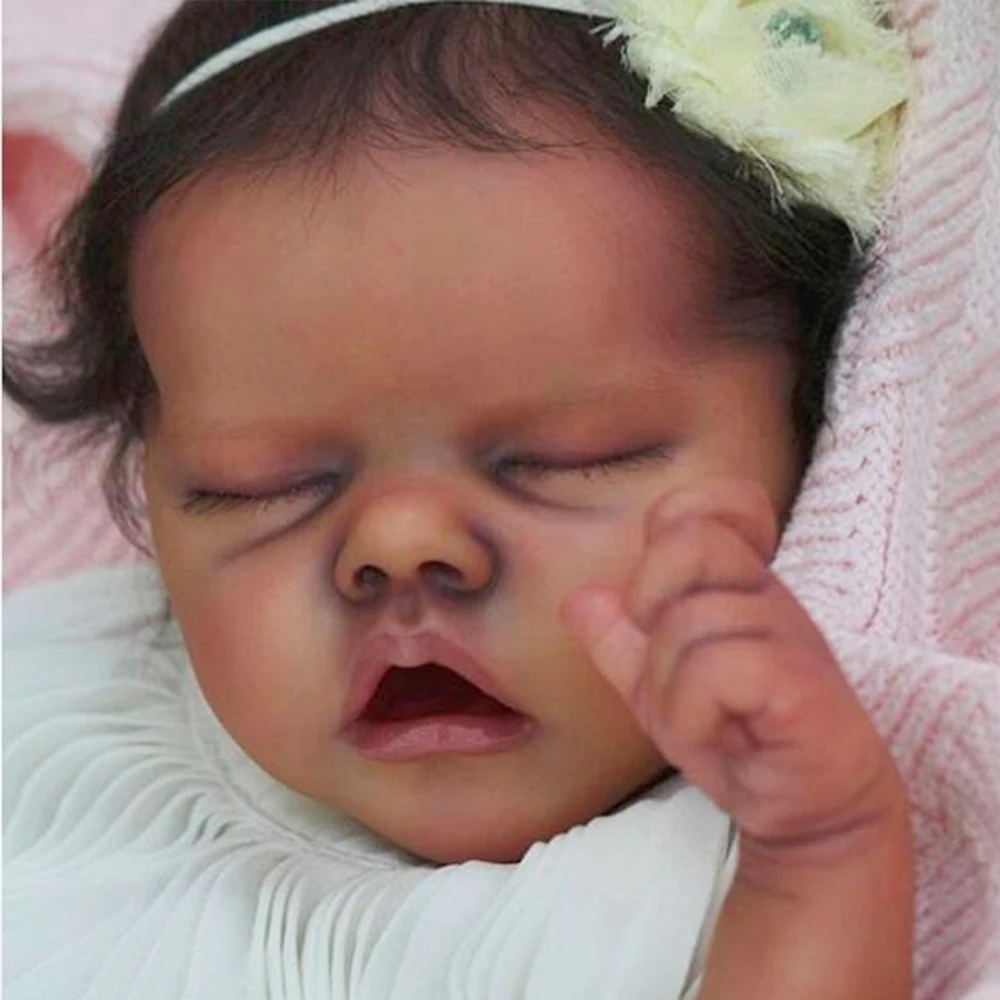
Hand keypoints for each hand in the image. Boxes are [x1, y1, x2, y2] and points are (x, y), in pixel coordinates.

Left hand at [561, 478, 902, 857]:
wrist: (811, 811)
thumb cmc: (739, 739)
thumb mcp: (659, 688)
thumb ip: (619, 641)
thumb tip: (578, 597)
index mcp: (736, 584)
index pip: (707, 502)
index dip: (675, 522)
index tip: (668, 595)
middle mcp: (767, 595)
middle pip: (688, 540)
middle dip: (651, 601)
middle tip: (671, 662)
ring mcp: (789, 635)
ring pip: (687, 621)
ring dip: (667, 688)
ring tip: (699, 721)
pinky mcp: (800, 685)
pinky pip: (713, 669)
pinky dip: (689, 714)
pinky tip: (714, 735)